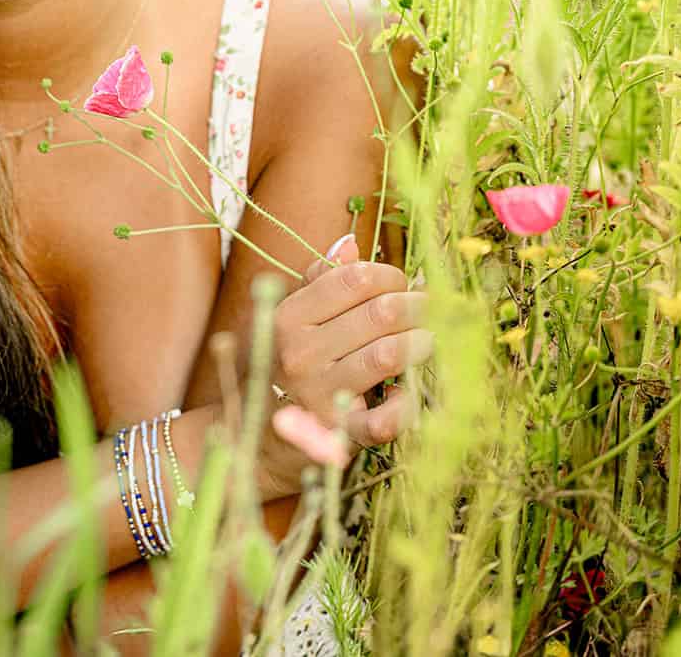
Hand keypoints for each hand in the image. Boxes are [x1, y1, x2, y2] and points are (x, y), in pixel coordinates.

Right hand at [257, 237, 429, 493]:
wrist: (250, 436)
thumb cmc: (278, 366)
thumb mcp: (284, 318)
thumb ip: (317, 281)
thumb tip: (350, 244)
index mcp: (288, 317)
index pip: (356, 278)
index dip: (391, 275)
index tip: (401, 285)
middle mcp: (300, 352)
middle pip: (382, 312)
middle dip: (419, 306)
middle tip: (430, 310)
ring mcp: (320, 394)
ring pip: (392, 354)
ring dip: (423, 343)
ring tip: (429, 341)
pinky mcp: (339, 434)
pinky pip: (390, 418)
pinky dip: (410, 403)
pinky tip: (408, 391)